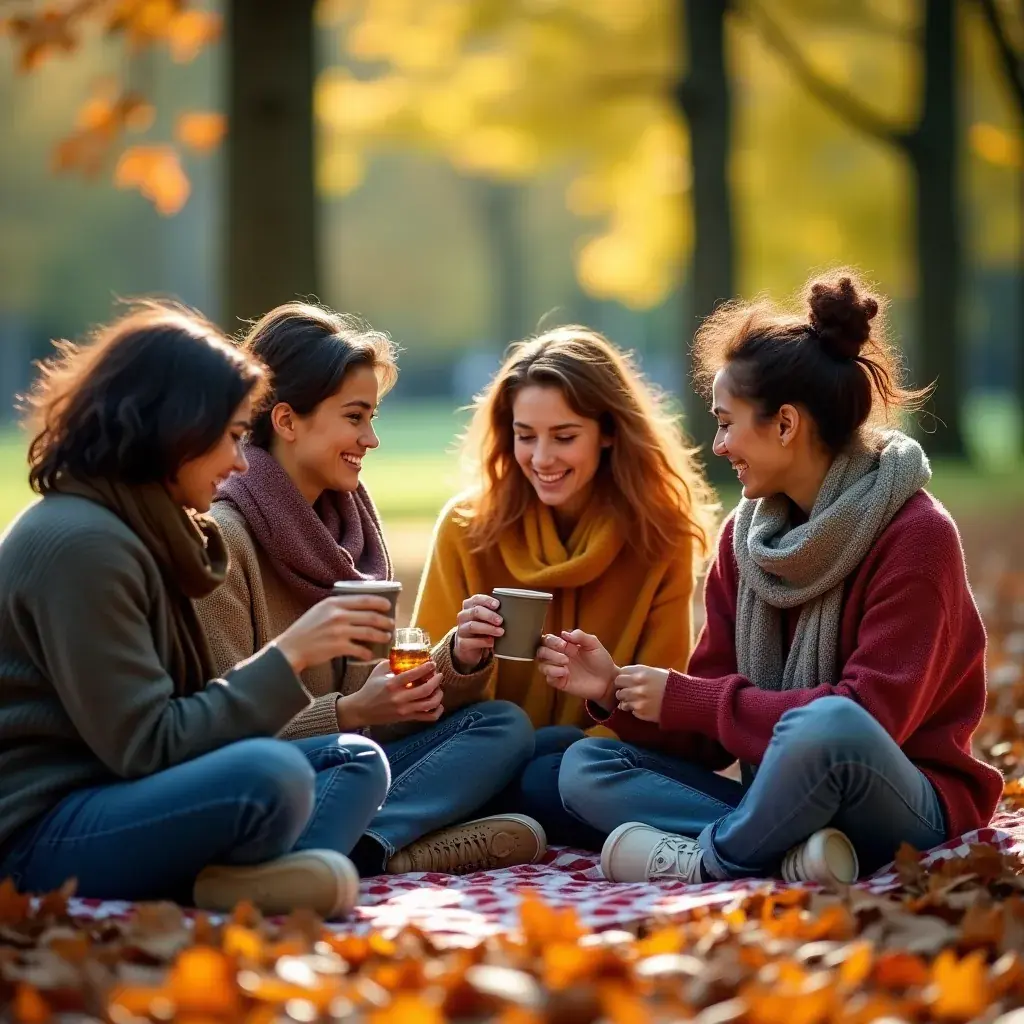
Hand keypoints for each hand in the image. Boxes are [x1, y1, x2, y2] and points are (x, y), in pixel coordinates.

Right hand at [275, 595, 393, 674]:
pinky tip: (370, 655)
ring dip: (381, 636)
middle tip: (391, 624)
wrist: (291, 648)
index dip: (380, 603)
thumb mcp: (320, 610)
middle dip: (385, 621)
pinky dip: (368, 653)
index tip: (388, 606)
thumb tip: (359, 605)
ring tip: (386, 637)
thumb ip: (337, 606)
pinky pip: (360, 650)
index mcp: (334, 603)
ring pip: (369, 633)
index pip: (364, 599)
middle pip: (371, 616)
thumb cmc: (306, 629)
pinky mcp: (338, 647)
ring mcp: (339, 631)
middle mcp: (338, 615)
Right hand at [337, 660, 443, 728]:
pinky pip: (427, 717)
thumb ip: (392, 662)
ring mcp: (404, 709)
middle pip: (426, 689)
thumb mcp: (378, 671)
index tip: (432, 663)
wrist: (361, 710)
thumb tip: (406, 654)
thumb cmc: (370, 688)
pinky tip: (438, 704)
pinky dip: (437, 711)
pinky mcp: (406, 718)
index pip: (413, 674)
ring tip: (438, 688)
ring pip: (430, 704)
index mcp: (392, 684)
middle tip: (438, 674)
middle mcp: (399, 698)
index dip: (426, 667)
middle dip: (436, 680)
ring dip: (438, 694)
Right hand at [452, 594, 503, 671]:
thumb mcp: (486, 618)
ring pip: (472, 626)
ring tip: (500, 632)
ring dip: (488, 628)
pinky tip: (492, 642)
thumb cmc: (481, 627)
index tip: (497, 605)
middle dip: (490, 615)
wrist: (467, 646)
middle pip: (475, 612)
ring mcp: (461, 630)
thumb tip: (515, 611)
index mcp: (470, 606)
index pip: (477, 599)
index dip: (487, 600)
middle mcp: (463, 616)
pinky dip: (483, 642)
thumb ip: (495, 613)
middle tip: (501, 621)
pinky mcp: (462, 643)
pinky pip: (470, 642)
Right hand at [536, 630, 617, 709]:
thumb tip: (564, 633)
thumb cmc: (601, 661)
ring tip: (566, 665)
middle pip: (541, 651)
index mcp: (565, 646)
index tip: (563, 644)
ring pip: (541, 665)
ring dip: (551, 663)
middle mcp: (559, 657)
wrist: (608, 680)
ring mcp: (559, 670)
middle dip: (549, 652)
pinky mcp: (560, 682)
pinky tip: (565, 673)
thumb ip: (580, 636)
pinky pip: (548, 678)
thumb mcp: (593, 644)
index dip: (551, 641)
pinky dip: (553, 674)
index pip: (548, 640)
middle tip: (565, 657)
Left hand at [614, 665, 669, 722]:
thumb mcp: (655, 672)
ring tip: (637, 700)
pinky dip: (635, 709)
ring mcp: (639, 700)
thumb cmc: (670, 684)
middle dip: (622, 688)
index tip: (627, 680)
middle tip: (629, 691)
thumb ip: (638, 672)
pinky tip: (644, 706)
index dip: (623, 677)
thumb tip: (622, 673)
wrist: (684, 700)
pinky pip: (630, 710)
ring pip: (622, 700)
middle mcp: (638, 686)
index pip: (621, 673)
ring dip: (627, 700)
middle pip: (618, 686)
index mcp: (642, 673)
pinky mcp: (642, 712)